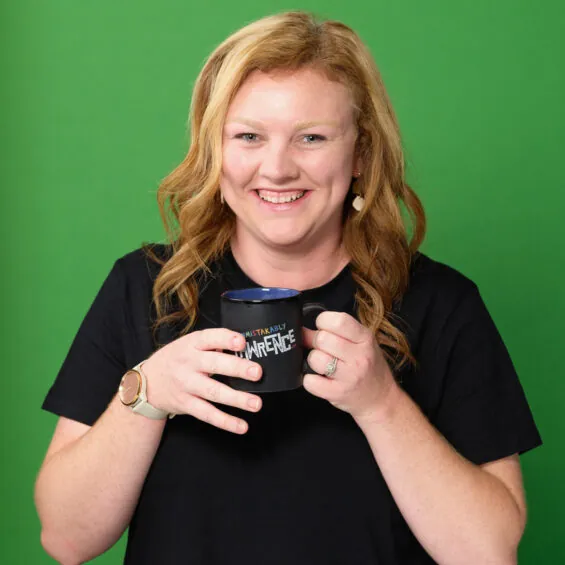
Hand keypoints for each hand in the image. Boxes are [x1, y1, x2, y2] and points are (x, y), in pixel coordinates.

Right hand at [141, 329, 262, 433]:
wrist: (146, 383)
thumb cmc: (177, 359)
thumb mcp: (189, 344)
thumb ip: (212, 344)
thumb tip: (245, 346)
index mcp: (191, 344)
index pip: (209, 338)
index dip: (225, 339)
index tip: (242, 342)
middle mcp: (188, 363)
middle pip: (214, 365)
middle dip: (237, 368)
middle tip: (257, 372)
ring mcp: (186, 385)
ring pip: (213, 392)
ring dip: (236, 399)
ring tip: (256, 403)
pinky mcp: (186, 404)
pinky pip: (207, 414)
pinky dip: (225, 421)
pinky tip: (242, 425)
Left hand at [303, 311, 397, 422]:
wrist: (380, 398)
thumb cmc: (368, 366)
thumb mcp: (360, 343)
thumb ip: (335, 332)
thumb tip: (303, 330)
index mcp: (365, 338)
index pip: (338, 321)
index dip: (323, 321)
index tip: (323, 327)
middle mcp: (359, 356)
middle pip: (322, 339)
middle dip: (316, 342)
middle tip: (323, 349)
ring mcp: (349, 376)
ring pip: (315, 358)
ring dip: (314, 360)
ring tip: (323, 364)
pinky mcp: (338, 393)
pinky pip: (311, 382)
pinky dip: (310, 380)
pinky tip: (319, 378)